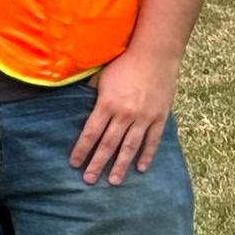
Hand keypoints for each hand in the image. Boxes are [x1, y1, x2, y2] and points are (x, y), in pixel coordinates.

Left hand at [71, 48, 178, 183]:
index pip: (90, 133)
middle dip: (97, 164)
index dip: (81, 150)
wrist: (155, 53)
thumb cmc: (124, 62)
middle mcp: (125, 114)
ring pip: (130, 147)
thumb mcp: (101, 76)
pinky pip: (153, 140)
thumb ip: (90, 93)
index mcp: (106, 104)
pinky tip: (141, 168)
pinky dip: (147, 155)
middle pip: (108, 145)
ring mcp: (144, 117)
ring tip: (114, 181)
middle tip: (89, 180)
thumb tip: (75, 103)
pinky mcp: (160, 117)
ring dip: (121, 166)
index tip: (74, 164)